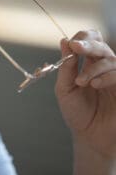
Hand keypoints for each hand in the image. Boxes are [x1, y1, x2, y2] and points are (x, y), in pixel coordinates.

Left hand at [55, 30, 115, 174]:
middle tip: (76, 47)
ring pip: (111, 59)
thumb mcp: (65, 88)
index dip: (83, 37)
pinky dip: (106, 76)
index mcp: (88, 65)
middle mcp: (103, 68)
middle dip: (88, 44)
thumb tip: (64, 41)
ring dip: (94, 68)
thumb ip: (66, 67)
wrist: (90, 137)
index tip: (72, 43)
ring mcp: (115, 77)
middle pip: (101, 46)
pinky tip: (94, 85)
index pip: (90, 41)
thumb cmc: (77, 113)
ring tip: (81, 82)